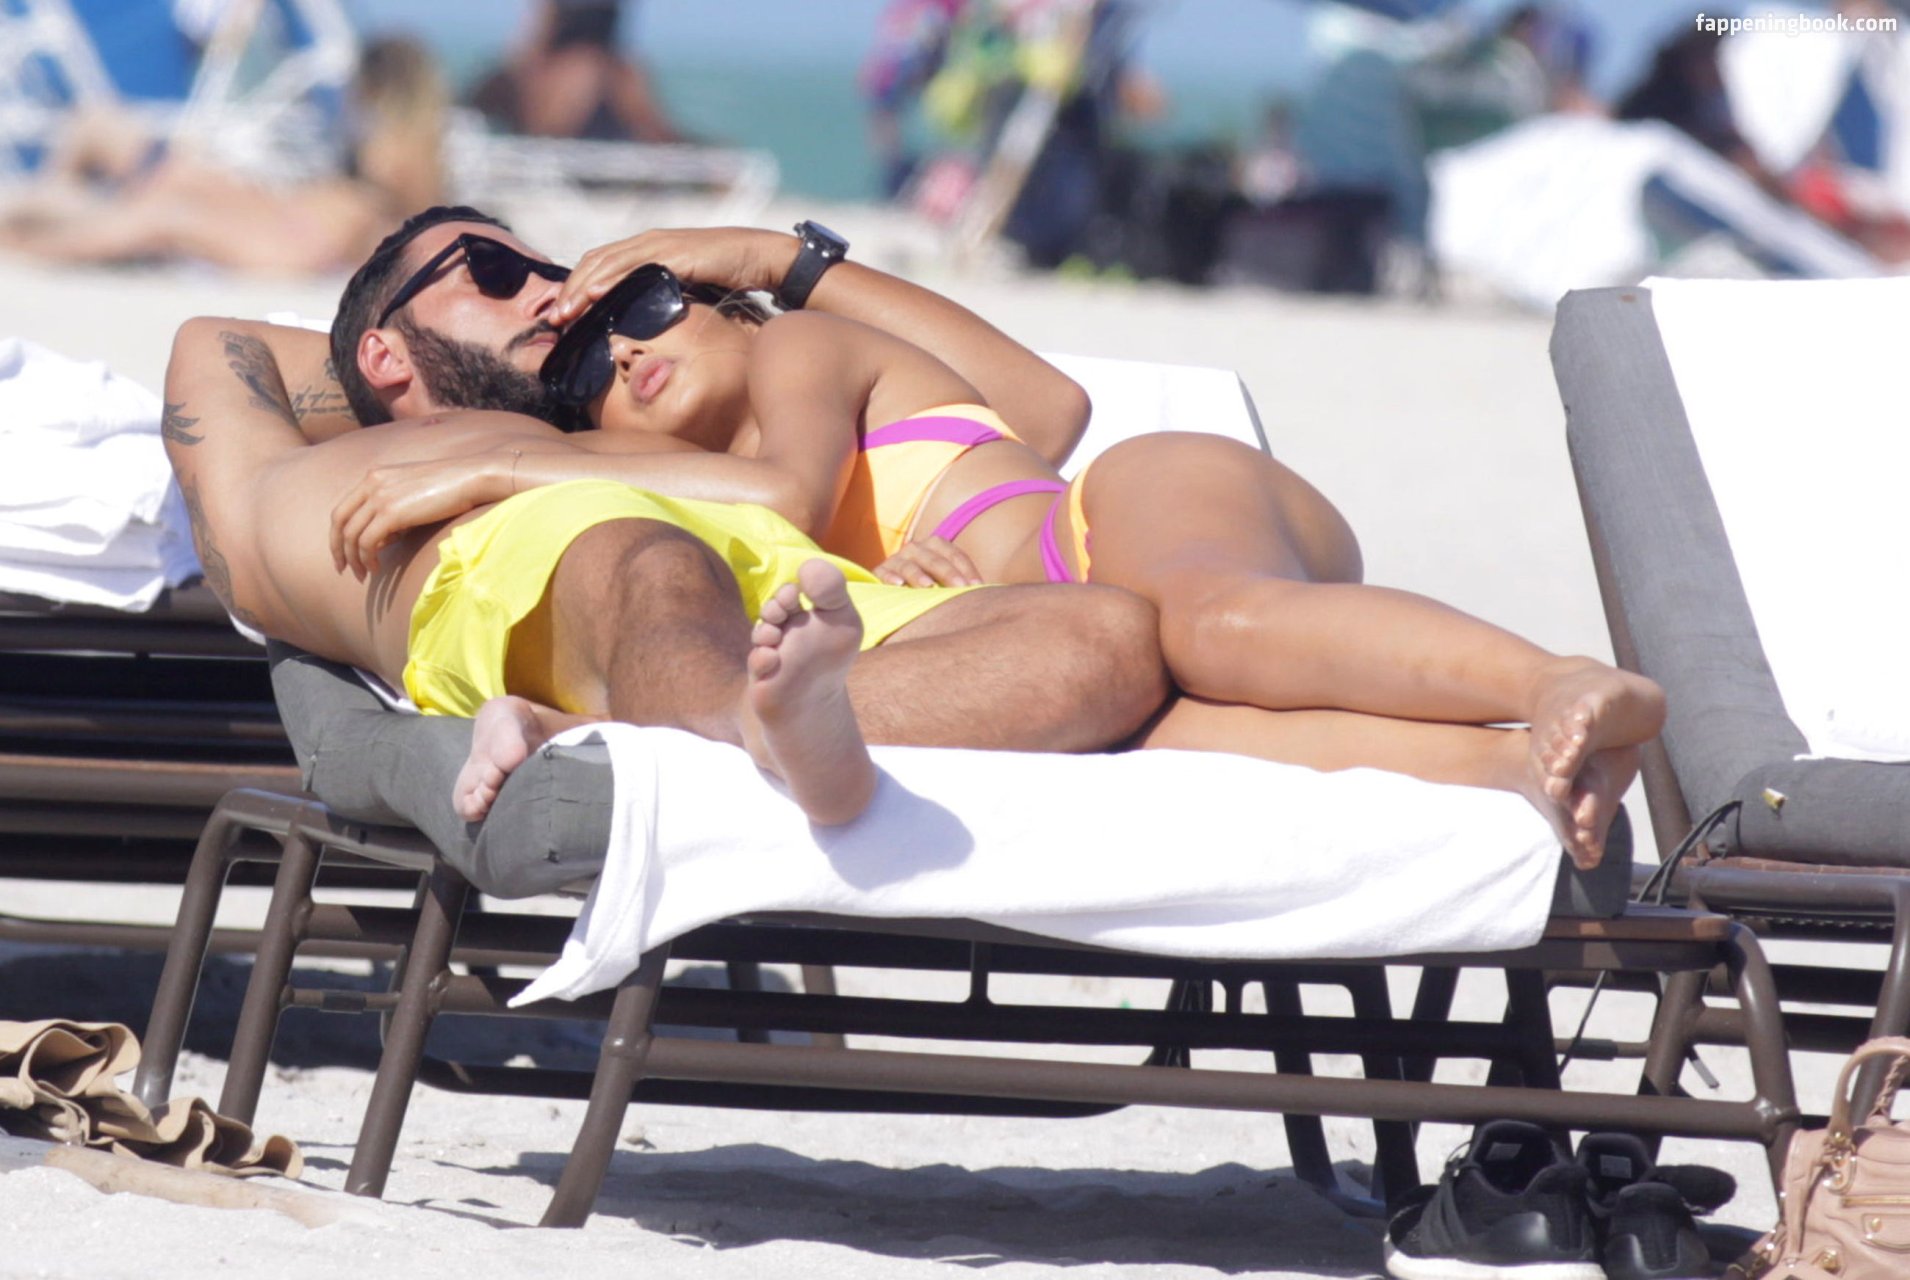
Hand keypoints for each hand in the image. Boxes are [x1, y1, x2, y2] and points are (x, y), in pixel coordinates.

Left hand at [329, 452, 505, 578]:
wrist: (470, 478)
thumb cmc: (449, 488)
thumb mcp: (412, 494)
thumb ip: (392, 511)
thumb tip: (381, 541)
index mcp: (373, 476)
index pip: (342, 508)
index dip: (337, 534)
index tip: (343, 554)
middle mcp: (371, 483)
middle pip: (339, 521)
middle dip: (338, 549)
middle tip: (343, 569)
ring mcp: (380, 496)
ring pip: (351, 535)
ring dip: (354, 559)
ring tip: (364, 574)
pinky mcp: (391, 512)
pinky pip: (367, 542)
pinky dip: (367, 558)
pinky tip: (377, 568)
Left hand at [550, 227, 789, 327]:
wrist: (762, 257)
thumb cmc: (730, 274)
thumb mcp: (688, 286)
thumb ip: (663, 295)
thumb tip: (643, 321)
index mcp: (648, 248)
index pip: (601, 264)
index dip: (578, 287)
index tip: (563, 315)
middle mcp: (649, 242)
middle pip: (596, 262)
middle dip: (571, 291)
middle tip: (554, 319)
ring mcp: (661, 245)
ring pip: (608, 264)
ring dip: (582, 289)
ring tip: (565, 313)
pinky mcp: (675, 254)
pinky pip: (634, 268)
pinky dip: (609, 281)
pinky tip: (594, 296)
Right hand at [872, 536, 983, 587]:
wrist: (893, 589)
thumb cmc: (930, 589)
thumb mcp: (947, 583)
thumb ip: (965, 584)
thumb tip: (992, 593)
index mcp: (936, 547)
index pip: (954, 554)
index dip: (967, 569)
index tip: (977, 587)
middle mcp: (916, 549)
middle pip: (934, 558)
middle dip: (948, 573)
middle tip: (960, 588)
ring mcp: (896, 559)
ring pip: (909, 564)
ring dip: (919, 574)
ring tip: (928, 586)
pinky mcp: (879, 572)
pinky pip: (883, 572)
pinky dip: (890, 577)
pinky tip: (898, 585)